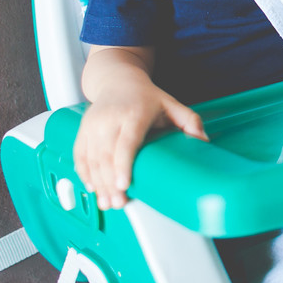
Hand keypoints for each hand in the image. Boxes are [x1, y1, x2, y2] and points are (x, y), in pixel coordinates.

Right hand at [74, 80, 205, 209]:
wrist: (117, 79)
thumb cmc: (146, 96)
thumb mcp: (171, 104)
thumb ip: (190, 120)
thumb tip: (203, 141)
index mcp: (133, 114)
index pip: (126, 143)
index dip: (122, 165)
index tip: (124, 185)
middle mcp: (110, 119)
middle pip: (106, 155)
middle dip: (110, 182)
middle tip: (118, 203)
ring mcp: (93, 125)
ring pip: (91, 158)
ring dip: (97, 183)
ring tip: (107, 203)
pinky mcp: (83, 130)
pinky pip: (79, 154)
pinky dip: (84, 173)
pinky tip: (92, 188)